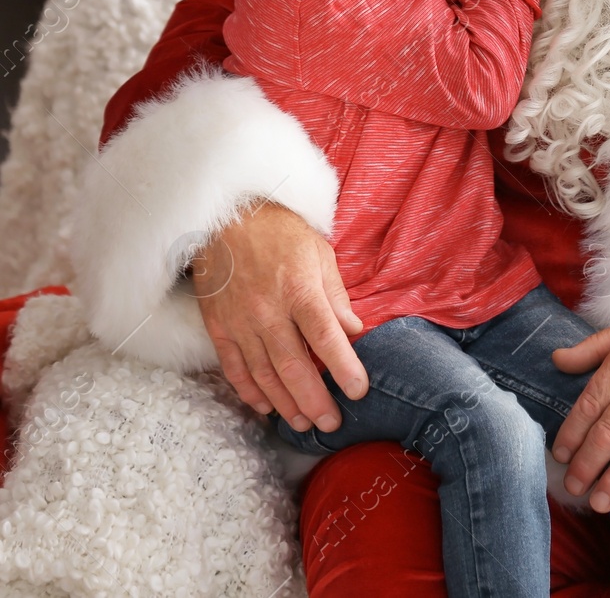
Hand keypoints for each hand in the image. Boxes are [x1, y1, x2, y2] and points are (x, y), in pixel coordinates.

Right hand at [192, 200, 367, 432]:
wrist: (226, 217)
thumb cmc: (281, 234)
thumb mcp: (320, 255)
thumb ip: (336, 296)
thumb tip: (353, 331)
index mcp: (300, 291)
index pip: (325, 338)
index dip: (343, 368)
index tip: (358, 391)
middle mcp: (268, 311)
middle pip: (293, 365)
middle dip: (314, 400)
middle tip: (331, 424)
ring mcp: (239, 322)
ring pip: (263, 373)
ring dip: (284, 403)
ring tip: (303, 424)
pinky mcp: (218, 326)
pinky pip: (233, 367)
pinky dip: (249, 390)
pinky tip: (265, 407)